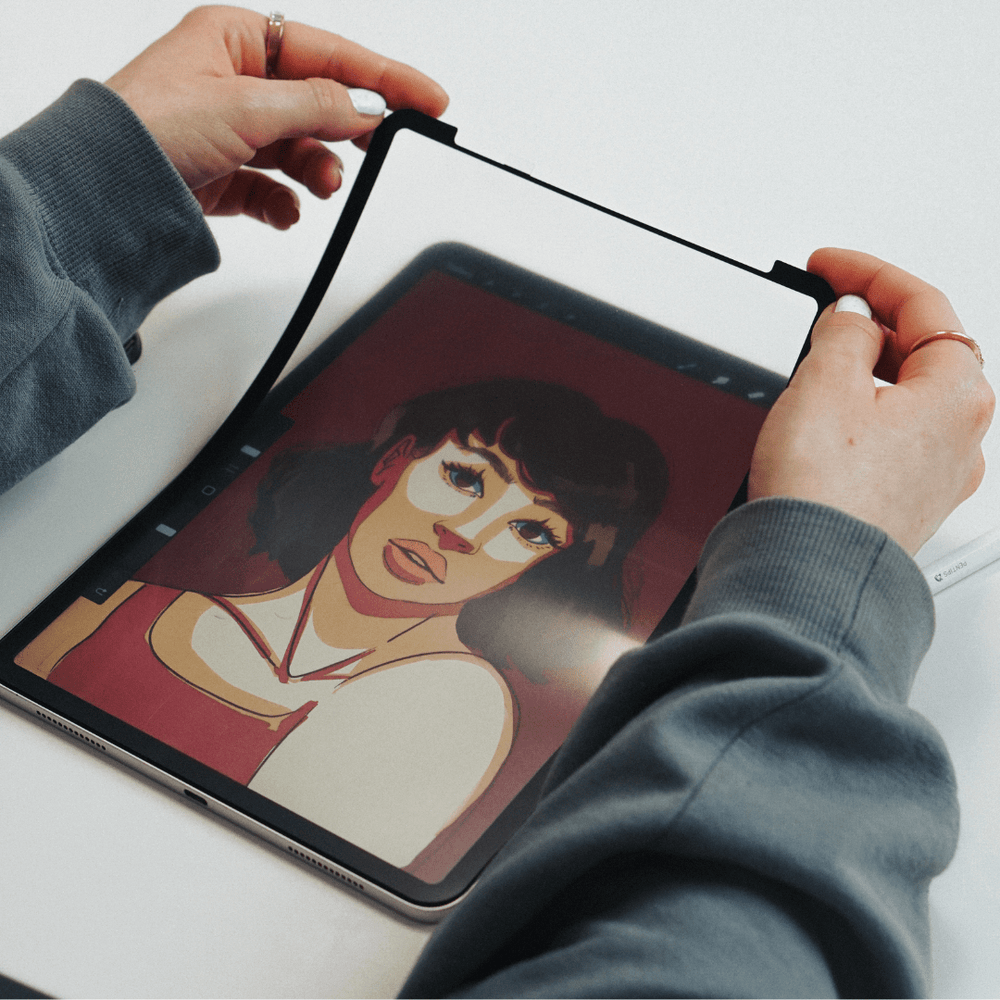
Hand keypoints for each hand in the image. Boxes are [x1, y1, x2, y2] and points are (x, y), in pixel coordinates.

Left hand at [105, 5, 448, 228]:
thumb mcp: (246, 106)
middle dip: (346, 130)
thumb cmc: (148, 129)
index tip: (428, 98)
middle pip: (316, 101)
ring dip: (317, 170)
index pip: (328, 52)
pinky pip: (272, 187)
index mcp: (234, 39)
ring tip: (323, 187)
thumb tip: (369, 106)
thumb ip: (318, 105)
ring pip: (298, 148)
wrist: (103, 192)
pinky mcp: (221, 174)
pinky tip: (287, 212)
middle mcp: (232, 79)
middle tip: (384, 147)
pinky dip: (285, 202)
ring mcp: (227, 129)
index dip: (384, 75)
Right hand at [749, 248, 993, 554]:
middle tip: (823, 311)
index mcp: (957, 390)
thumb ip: (841, 333)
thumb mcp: (823, 384)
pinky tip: (830, 423)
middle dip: (873, 323)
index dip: (867, 273)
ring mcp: (940, 471)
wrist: (810, 570)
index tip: (828, 265)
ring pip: (910, 396)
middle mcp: (962, 432)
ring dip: (868, 371)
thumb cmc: (824, 493)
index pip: (920, 303)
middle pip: (924, 349)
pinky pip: (895, 437)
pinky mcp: (909, 500)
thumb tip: (851, 320)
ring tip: (818, 369)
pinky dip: (866, 416)